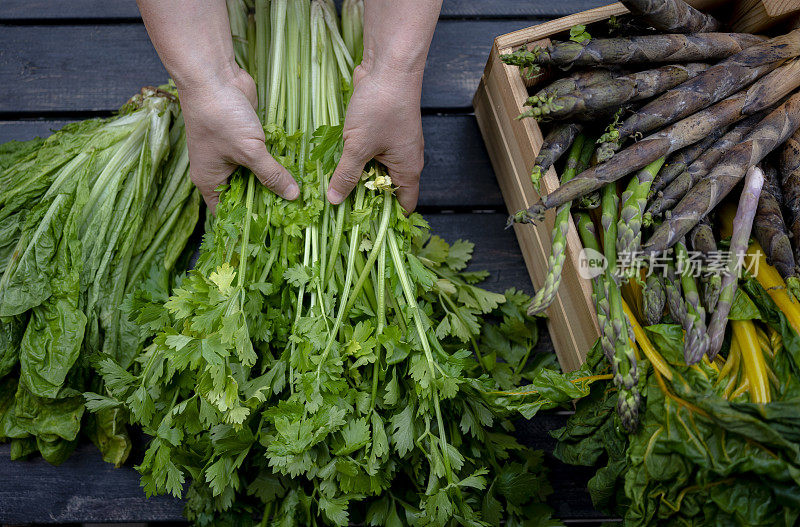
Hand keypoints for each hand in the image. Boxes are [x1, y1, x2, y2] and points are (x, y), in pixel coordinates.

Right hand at [178, 66, 299, 211]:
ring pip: (257, 176)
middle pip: (246, 196)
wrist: (213, 75)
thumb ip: (271, 174)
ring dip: (275, 181)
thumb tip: (292, 196)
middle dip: (268, 203)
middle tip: (294, 215)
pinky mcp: (247, 139)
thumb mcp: (249, 151)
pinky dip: (277, 162)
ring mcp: (233, 154)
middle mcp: (220, 171)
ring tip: (301, 197)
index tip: (272, 232)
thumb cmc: (221, 117)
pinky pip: (263, 158)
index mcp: (210, 181)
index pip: (228, 213)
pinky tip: (297, 171)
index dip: (247, 224)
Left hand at [328, 63, 424, 211]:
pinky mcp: (382, 131)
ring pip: (376, 171)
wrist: (388, 66)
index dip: (388, 219)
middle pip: (387, 190)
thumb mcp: (358, 146)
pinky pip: (370, 153)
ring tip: (334, 190)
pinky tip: (336, 164)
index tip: (366, 228)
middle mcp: (405, 159)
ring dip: (358, 178)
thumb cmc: (380, 107)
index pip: (404, 205)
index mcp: (408, 169)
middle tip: (341, 213)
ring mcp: (394, 144)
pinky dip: (356, 160)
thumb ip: (346, 175)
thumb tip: (334, 200)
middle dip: (366, 200)